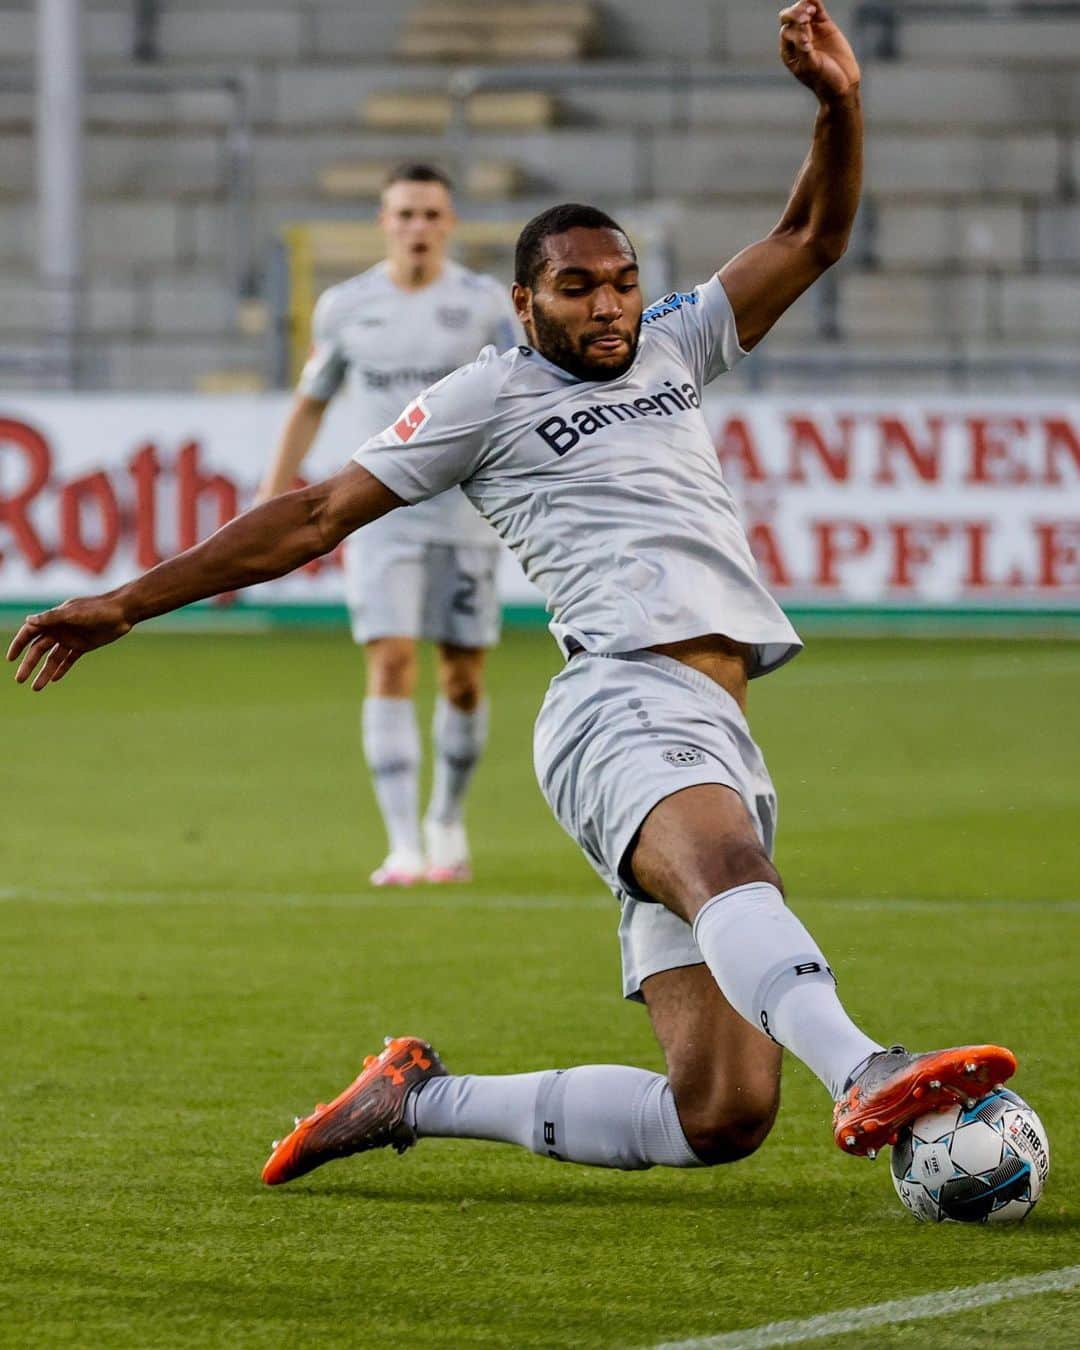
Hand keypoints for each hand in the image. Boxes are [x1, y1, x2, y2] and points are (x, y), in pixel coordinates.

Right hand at [7, 594, 132, 691]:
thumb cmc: (98, 609)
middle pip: (38, 650)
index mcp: (53, 619)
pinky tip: (54, 680)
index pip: (30, 633)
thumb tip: (28, 620)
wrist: (122, 612)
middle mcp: (59, 629)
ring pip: (53, 658)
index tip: (10, 659)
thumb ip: (52, 617)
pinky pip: (69, 660)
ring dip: (44, 672)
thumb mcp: (74, 613)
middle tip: (19, 680)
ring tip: (36, 688)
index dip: (18, 644)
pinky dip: (62, 669)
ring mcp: (71, 638)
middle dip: (28, 664)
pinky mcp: (83, 646)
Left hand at [779, 1, 859, 100]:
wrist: (843, 84)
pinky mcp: (825, 25)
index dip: (795, 30)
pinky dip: (814, 1)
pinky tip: (814, 0)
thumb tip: (801, 31)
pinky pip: (817, 8)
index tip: (808, 38)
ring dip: (804, 6)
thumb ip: (805, 50)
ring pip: (802, 10)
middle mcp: (797, 39)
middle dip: (795, 14)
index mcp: (789, 51)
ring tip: (812, 11)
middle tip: (806, 18)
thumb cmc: (824, 80)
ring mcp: (811, 30)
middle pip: (789, 18)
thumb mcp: (812, 68)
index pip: (786, 31)